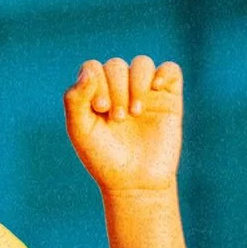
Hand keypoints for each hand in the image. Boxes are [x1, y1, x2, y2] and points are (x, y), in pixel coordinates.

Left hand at [63, 56, 181, 198]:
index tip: (100, 109)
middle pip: (116, 66)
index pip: (93, 68)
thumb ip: (75, 100)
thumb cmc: (104, 159)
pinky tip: (155, 88)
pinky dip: (164, 73)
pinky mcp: (169, 99)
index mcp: (96, 93)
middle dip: (116, 89)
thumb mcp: (81, 131)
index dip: (96, 82)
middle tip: (118, 118)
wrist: (135, 183)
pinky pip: (171, 70)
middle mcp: (120, 88)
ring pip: (142, 64)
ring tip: (135, 112)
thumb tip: (88, 72)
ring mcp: (146, 92)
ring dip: (136, 84)